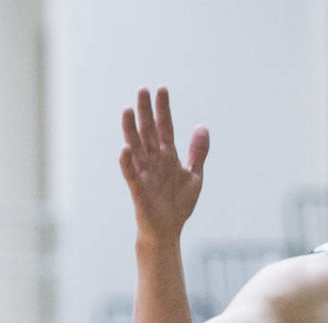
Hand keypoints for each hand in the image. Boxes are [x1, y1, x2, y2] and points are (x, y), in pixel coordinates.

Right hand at [119, 86, 209, 241]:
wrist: (169, 228)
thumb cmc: (178, 202)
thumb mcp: (194, 175)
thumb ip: (197, 152)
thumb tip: (202, 126)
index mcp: (168, 156)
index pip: (164, 127)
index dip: (163, 109)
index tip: (162, 89)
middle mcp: (154, 160)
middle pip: (148, 131)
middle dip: (146, 111)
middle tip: (143, 89)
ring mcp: (144, 172)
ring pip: (135, 146)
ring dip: (130, 129)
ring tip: (128, 109)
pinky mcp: (138, 187)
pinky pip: (130, 172)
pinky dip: (127, 161)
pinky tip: (126, 148)